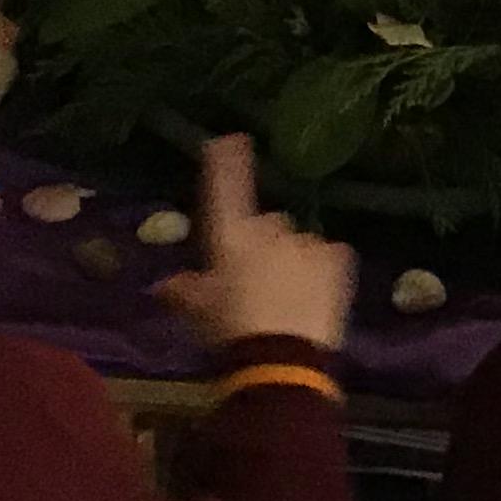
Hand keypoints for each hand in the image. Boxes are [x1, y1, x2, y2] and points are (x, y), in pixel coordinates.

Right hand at [155, 135, 354, 352]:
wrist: (280, 360)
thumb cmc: (229, 332)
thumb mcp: (197, 312)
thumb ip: (182, 291)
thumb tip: (163, 285)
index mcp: (231, 236)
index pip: (225, 186)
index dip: (226, 161)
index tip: (228, 140)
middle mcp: (269, 229)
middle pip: (266, 223)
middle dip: (262, 244)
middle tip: (255, 280)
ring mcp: (306, 242)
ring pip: (297, 242)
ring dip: (292, 259)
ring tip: (286, 297)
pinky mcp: (337, 260)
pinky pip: (329, 255)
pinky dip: (322, 268)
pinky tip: (313, 294)